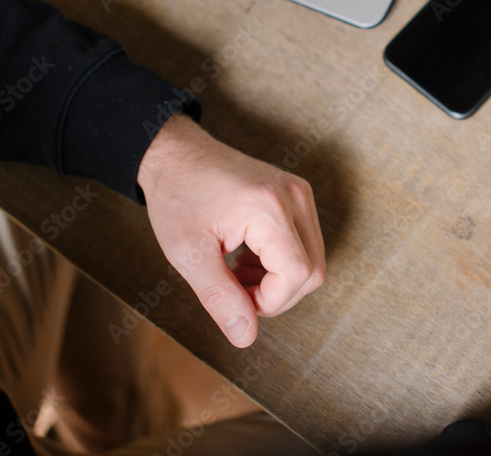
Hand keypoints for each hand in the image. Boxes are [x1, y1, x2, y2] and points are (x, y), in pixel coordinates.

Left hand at [137, 114, 324, 346]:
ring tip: (237, 273)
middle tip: (234, 291)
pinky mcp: (297, 194)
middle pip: (312, 271)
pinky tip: (248, 258)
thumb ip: (220, 298)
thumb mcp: (188, 253)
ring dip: (279, 280)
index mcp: (268, 208)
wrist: (176, 154)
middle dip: (276, 295)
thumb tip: (245, 337)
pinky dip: (282, 263)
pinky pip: (306, 243)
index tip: (234, 300)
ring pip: (313, 260)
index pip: (297, 274)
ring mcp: (300, 192)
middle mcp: (294, 196)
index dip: (269, 302)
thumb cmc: (177, 197)